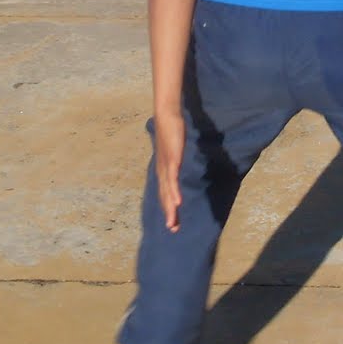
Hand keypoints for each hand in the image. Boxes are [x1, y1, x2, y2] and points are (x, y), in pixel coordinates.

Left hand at [152, 109, 185, 232]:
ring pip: (167, 192)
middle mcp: (162, 171)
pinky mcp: (171, 159)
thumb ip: (177, 158)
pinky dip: (174, 191)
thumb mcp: (174, 148)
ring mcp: (166, 166)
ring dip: (170, 208)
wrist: (166, 115)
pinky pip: (173, 178)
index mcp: (163, 170)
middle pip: (165, 197)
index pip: (165, 193)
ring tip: (173, 222)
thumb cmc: (171, 129)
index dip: (168, 208)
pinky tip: (178, 201)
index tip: (173, 222)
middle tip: (173, 229)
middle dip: (169, 214)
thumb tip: (180, 163)